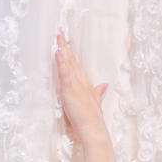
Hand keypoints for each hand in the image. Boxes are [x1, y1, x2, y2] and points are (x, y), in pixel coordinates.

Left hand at [55, 32, 108, 146]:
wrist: (93, 129)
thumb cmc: (93, 119)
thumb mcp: (95, 102)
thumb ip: (98, 92)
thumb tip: (104, 84)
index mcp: (86, 83)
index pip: (77, 64)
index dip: (71, 52)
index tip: (66, 42)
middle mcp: (81, 81)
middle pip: (72, 59)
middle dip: (65, 45)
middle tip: (60, 31)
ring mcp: (76, 84)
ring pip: (68, 62)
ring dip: (62, 49)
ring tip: (57, 36)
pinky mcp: (69, 90)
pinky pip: (64, 72)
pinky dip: (61, 61)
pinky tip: (58, 51)